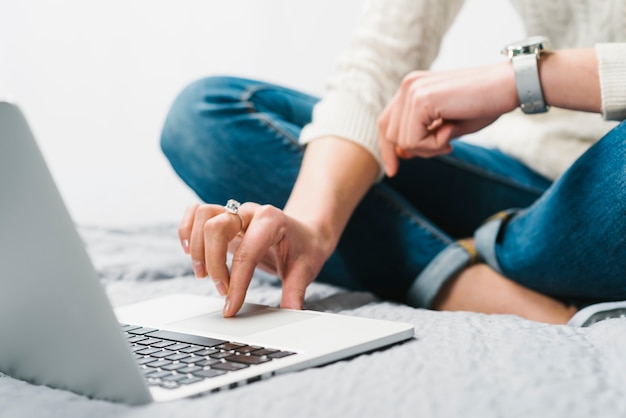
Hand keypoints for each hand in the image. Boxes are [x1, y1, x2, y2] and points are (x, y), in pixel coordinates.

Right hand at [178, 202, 328, 316]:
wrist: (306, 232)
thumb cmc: (304, 249)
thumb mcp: (305, 271)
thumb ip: (295, 293)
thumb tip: (290, 315)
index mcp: (272, 222)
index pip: (246, 253)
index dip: (236, 283)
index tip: (230, 307)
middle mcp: (250, 212)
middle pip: (216, 227)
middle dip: (214, 264)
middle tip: (222, 291)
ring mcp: (235, 212)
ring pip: (203, 215)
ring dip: (197, 247)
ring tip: (202, 273)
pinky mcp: (223, 217)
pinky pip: (196, 211)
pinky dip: (187, 229)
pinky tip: (189, 250)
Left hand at [378, 62, 517, 176]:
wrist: (509, 86)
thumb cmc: (483, 105)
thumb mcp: (447, 126)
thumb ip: (423, 137)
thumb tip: (401, 154)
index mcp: (412, 88)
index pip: (386, 123)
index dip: (387, 149)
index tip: (394, 170)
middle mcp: (408, 86)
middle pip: (391, 135)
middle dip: (417, 150)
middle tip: (447, 146)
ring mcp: (412, 90)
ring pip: (401, 140)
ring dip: (428, 148)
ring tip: (451, 135)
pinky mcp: (421, 99)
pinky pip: (413, 140)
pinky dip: (433, 144)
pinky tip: (452, 130)